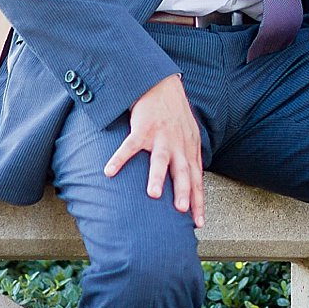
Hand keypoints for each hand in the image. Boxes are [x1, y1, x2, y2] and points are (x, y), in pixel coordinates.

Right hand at [103, 74, 204, 227]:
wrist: (162, 85)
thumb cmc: (175, 114)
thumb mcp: (190, 136)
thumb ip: (191, 158)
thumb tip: (194, 183)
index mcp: (189, 150)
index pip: (197, 179)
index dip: (199, 201)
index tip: (199, 223)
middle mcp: (178, 145)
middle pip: (183, 171)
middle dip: (183, 191)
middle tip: (181, 210)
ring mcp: (160, 136)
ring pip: (160, 159)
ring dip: (156, 176)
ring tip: (152, 194)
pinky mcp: (142, 128)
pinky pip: (130, 145)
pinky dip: (119, 158)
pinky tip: (109, 171)